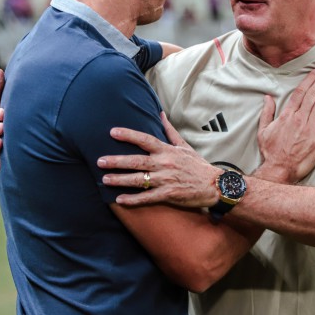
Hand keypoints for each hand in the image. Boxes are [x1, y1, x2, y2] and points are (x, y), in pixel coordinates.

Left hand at [98, 113, 220, 207]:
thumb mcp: (184, 146)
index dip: (128, 135)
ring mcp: (166, 180)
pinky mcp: (169, 194)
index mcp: (167, 151)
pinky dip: (133, 200)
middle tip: (99, 161)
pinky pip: (147, 197)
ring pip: (139, 180)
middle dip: (116, 161)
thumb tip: (160, 114)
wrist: (214, 185)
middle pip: (136, 161)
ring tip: (105, 180)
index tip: (112, 132)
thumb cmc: (198, 165)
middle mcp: (164, 164)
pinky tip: (120, 200)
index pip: (145, 139)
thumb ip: (169, 131)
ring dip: (120, 180)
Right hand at [255, 68, 314, 183]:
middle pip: (312, 95)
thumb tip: (267, 98)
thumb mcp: (263, 130)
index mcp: (286, 116)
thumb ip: (267, 113)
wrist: (280, 169)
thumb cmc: (271, 152)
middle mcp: (299, 119)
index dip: (308, 81)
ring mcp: (310, 128)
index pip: (299, 93)